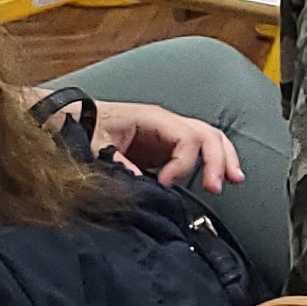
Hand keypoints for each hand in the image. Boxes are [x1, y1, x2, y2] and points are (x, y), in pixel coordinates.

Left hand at [88, 101, 241, 192]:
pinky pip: (198, 150)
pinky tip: (218, 177)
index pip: (187, 137)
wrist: (72, 119)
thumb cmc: (85, 127)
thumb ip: (119, 165)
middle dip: (218, 160)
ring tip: (234, 180)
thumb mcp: (96, 146)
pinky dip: (212, 162)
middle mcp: (167, 123)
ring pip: (210, 139)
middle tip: (217, 187)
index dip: (182, 164)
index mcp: (153, 118)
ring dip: (224, 159)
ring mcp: (168, 133)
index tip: (166, 184)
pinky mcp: (165, 146)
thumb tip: (142, 186)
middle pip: (207, 135)